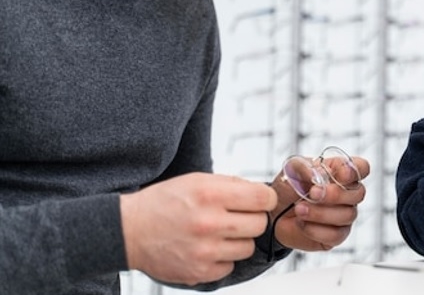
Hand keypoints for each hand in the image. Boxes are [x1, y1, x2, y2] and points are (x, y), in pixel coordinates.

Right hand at [120, 173, 276, 285]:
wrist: (129, 230)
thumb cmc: (164, 202)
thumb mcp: (196, 180)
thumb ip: (231, 184)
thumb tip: (262, 192)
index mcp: (210, 195)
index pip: (262, 198)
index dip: (265, 198)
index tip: (260, 199)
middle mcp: (209, 223)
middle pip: (259, 224)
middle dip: (253, 218)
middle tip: (237, 216)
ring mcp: (205, 251)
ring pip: (248, 247)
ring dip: (239, 239)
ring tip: (219, 232)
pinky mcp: (199, 272)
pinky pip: (230, 265)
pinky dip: (223, 258)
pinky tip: (207, 247)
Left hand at [270, 155, 369, 251]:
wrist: (274, 213)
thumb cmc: (288, 188)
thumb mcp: (291, 170)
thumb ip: (306, 168)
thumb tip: (316, 175)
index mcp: (340, 172)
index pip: (361, 168)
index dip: (355, 171)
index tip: (341, 175)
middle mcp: (347, 194)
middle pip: (358, 194)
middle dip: (335, 194)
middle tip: (312, 193)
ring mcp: (344, 215)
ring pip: (347, 215)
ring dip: (320, 213)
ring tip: (299, 209)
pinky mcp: (336, 236)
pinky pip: (336, 235)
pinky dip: (316, 229)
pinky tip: (302, 223)